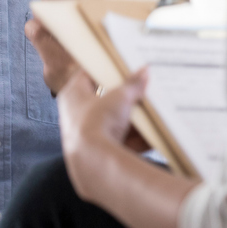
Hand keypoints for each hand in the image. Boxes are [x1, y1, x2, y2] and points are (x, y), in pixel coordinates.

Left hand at [26, 0, 111, 93]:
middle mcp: (94, 27)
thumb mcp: (103, 7)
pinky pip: (34, 32)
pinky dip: (37, 29)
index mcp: (110, 9)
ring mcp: (74, 48)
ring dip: (45, 11)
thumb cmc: (104, 39)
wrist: (111, 88)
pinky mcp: (56, 66)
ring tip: (57, 18)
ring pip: (42, 10)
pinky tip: (49, 34)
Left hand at [57, 68, 147, 203]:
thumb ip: (132, 85)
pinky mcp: (100, 152)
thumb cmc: (96, 122)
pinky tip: (154, 135)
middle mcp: (76, 115)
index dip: (104, 69)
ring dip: (134, 119)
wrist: (94, 161)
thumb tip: (143, 72)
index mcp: (72, 94)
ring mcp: (87, 135)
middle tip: (142, 89)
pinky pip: (122, 141)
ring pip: (115, 122)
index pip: (87, 75)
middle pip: (104, 101)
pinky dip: (137, 139)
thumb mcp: (119, 98)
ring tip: (152, 111)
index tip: (121, 66)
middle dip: (126, 97)